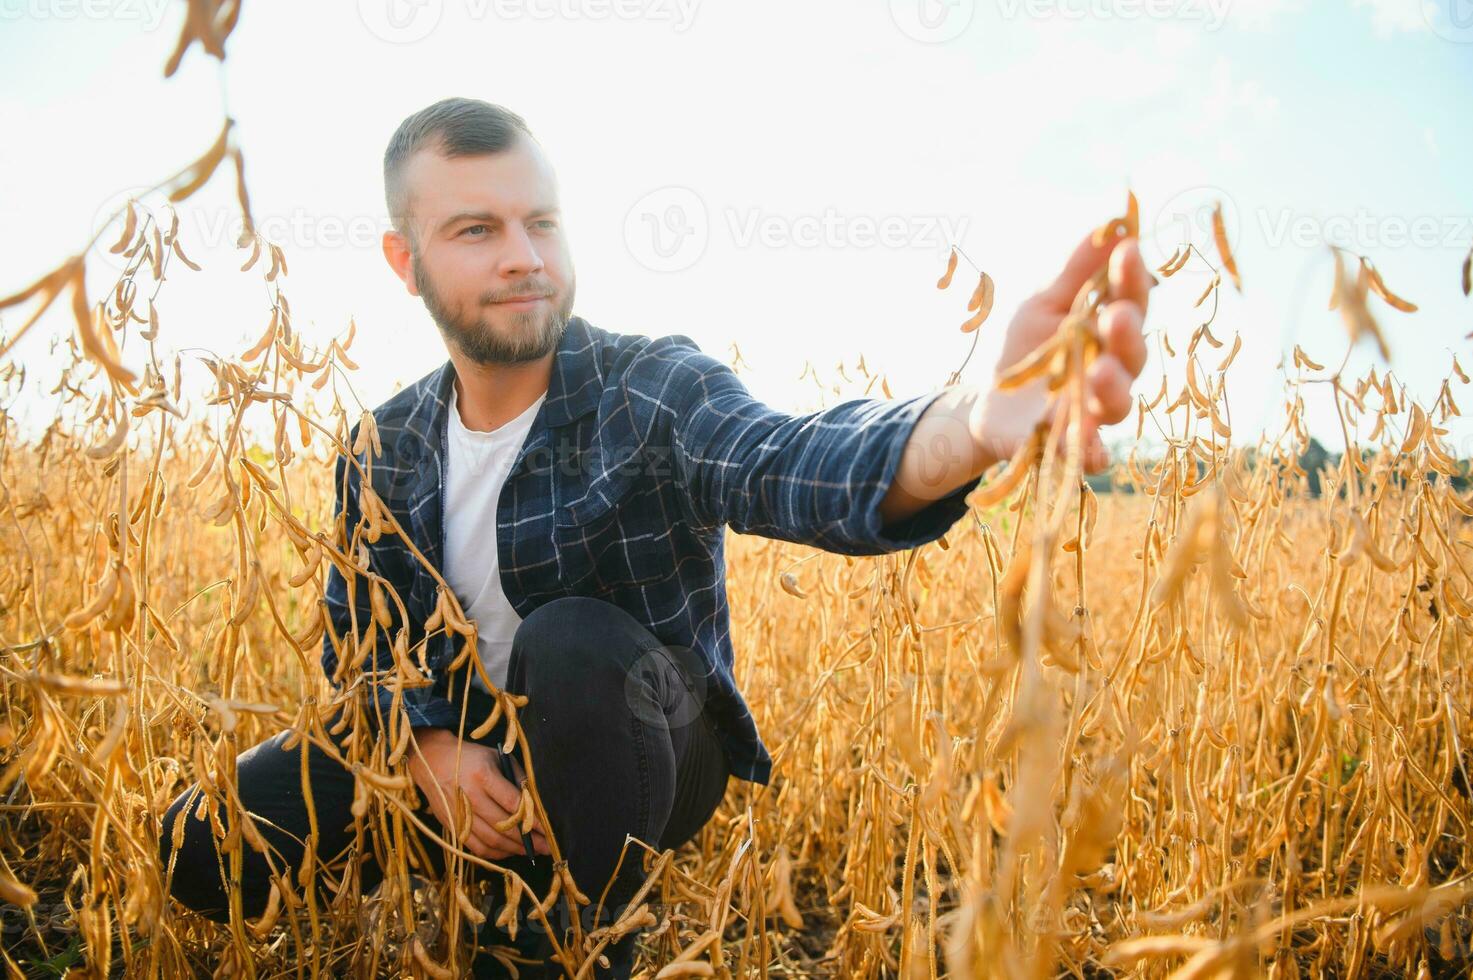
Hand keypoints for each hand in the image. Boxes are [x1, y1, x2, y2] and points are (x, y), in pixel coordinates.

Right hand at [406, 727, 550, 859]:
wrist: (431, 761)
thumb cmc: (471, 757)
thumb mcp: (497, 757)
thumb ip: (517, 778)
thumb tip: (536, 805)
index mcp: (482, 775)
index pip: (513, 803)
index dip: (532, 820)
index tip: (548, 830)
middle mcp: (468, 797)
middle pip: (503, 826)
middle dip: (528, 840)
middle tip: (546, 847)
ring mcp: (458, 814)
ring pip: (490, 841)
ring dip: (514, 849)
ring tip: (531, 851)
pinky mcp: (451, 826)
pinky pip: (476, 848)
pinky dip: (495, 854)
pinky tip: (509, 851)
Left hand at [971, 233, 1150, 472]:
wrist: (989, 403)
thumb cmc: (1027, 348)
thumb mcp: (1044, 304)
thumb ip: (1075, 271)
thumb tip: (1110, 225)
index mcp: (1108, 333)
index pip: (1131, 303)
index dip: (1132, 279)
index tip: (1128, 251)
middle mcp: (1112, 372)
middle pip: (1133, 355)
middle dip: (1127, 336)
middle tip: (1117, 317)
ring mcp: (1092, 412)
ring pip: (1116, 404)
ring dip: (1112, 389)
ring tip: (1099, 372)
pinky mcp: (1068, 447)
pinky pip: (1088, 454)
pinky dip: (1092, 453)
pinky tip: (1091, 451)